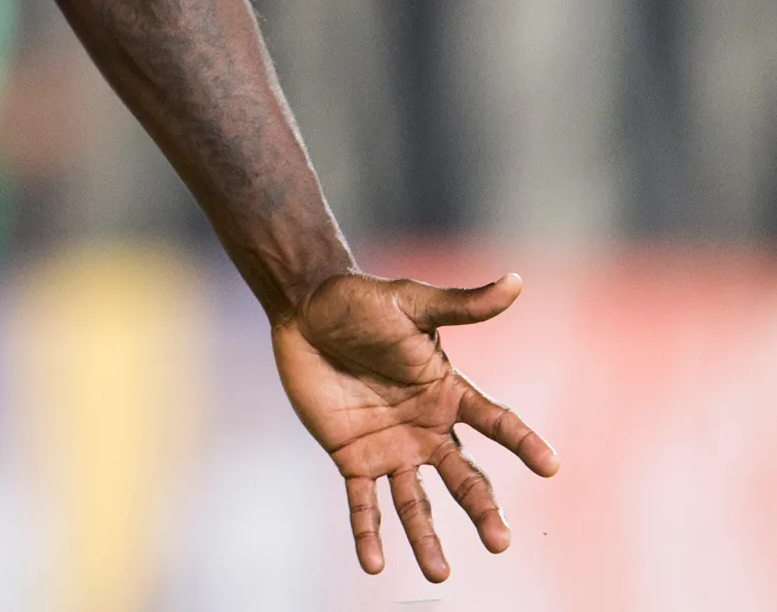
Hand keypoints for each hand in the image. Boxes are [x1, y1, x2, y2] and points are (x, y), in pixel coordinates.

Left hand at [273, 270, 559, 582]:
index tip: (551, 465)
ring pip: (415, 501)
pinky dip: (368, 533)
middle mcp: (427, 428)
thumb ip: (463, 304)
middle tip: (499, 541)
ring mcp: (391, 447)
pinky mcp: (352, 457)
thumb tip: (515, 281)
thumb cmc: (360, 302)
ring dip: (426, 538)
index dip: (523, 442)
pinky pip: (362, 502)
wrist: (304, 311)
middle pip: (463, 476)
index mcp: (448, 393)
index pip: (496, 422)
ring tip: (438, 573)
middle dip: (482, 509)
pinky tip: (374, 565)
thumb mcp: (412, 302)